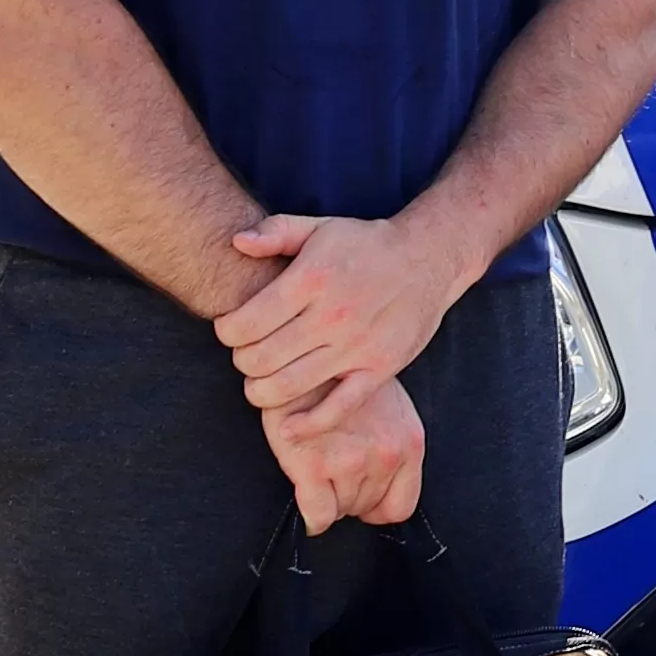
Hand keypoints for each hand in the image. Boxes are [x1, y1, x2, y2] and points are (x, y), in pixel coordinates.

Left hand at [217, 212, 457, 410]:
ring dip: (260, 391)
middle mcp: (332, 314)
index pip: (245, 324)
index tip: (231, 330)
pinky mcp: (379, 368)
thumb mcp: (320, 227)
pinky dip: (307, 426)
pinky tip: (287, 427)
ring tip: (262, 380)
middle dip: (241, 361)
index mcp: (312, 278)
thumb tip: (236, 241)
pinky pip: (337, 408)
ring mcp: (357, 345)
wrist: (429, 257)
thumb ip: (276, 232)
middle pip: (259, 359)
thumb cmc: (366, 244)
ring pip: (287, 387)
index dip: (226, 332)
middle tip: (247, 354)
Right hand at [265, 371, 425, 531]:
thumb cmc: (344, 378)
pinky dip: (312, 517)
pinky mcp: (314, 465)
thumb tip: (383, 478)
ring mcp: (351, 461)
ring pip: (340, 511)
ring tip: (318, 468)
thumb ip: (392, 440)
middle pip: (366, 508)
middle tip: (332, 470)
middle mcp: (387, 454)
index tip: (361, 497)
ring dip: (328, 498)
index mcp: (410, 441)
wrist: (305, 353)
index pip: (400, 506)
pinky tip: (305, 495)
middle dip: (349, 496)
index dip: (377, 507)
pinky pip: (317, 515)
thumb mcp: (388, 404)